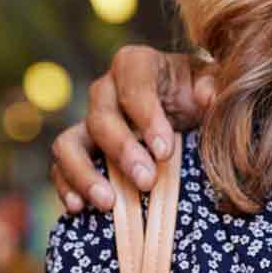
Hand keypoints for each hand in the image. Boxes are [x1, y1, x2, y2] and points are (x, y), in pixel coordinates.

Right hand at [48, 46, 214, 212]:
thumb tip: (207, 97)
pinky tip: (80, 208)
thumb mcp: (211, 81)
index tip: (165, 151)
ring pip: (68, 143)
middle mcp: (105, 89)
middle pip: (101, 118)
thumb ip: (212, 85)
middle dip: (123, 151)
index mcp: (136, 64)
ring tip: (109, 202)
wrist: (185, 109)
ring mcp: (88, 121)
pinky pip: (60, 167)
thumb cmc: (196, 90)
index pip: (134, 86)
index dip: (147, 118)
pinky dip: (66, 187)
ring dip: (85, 174)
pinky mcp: (79, 150)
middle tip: (147, 181)